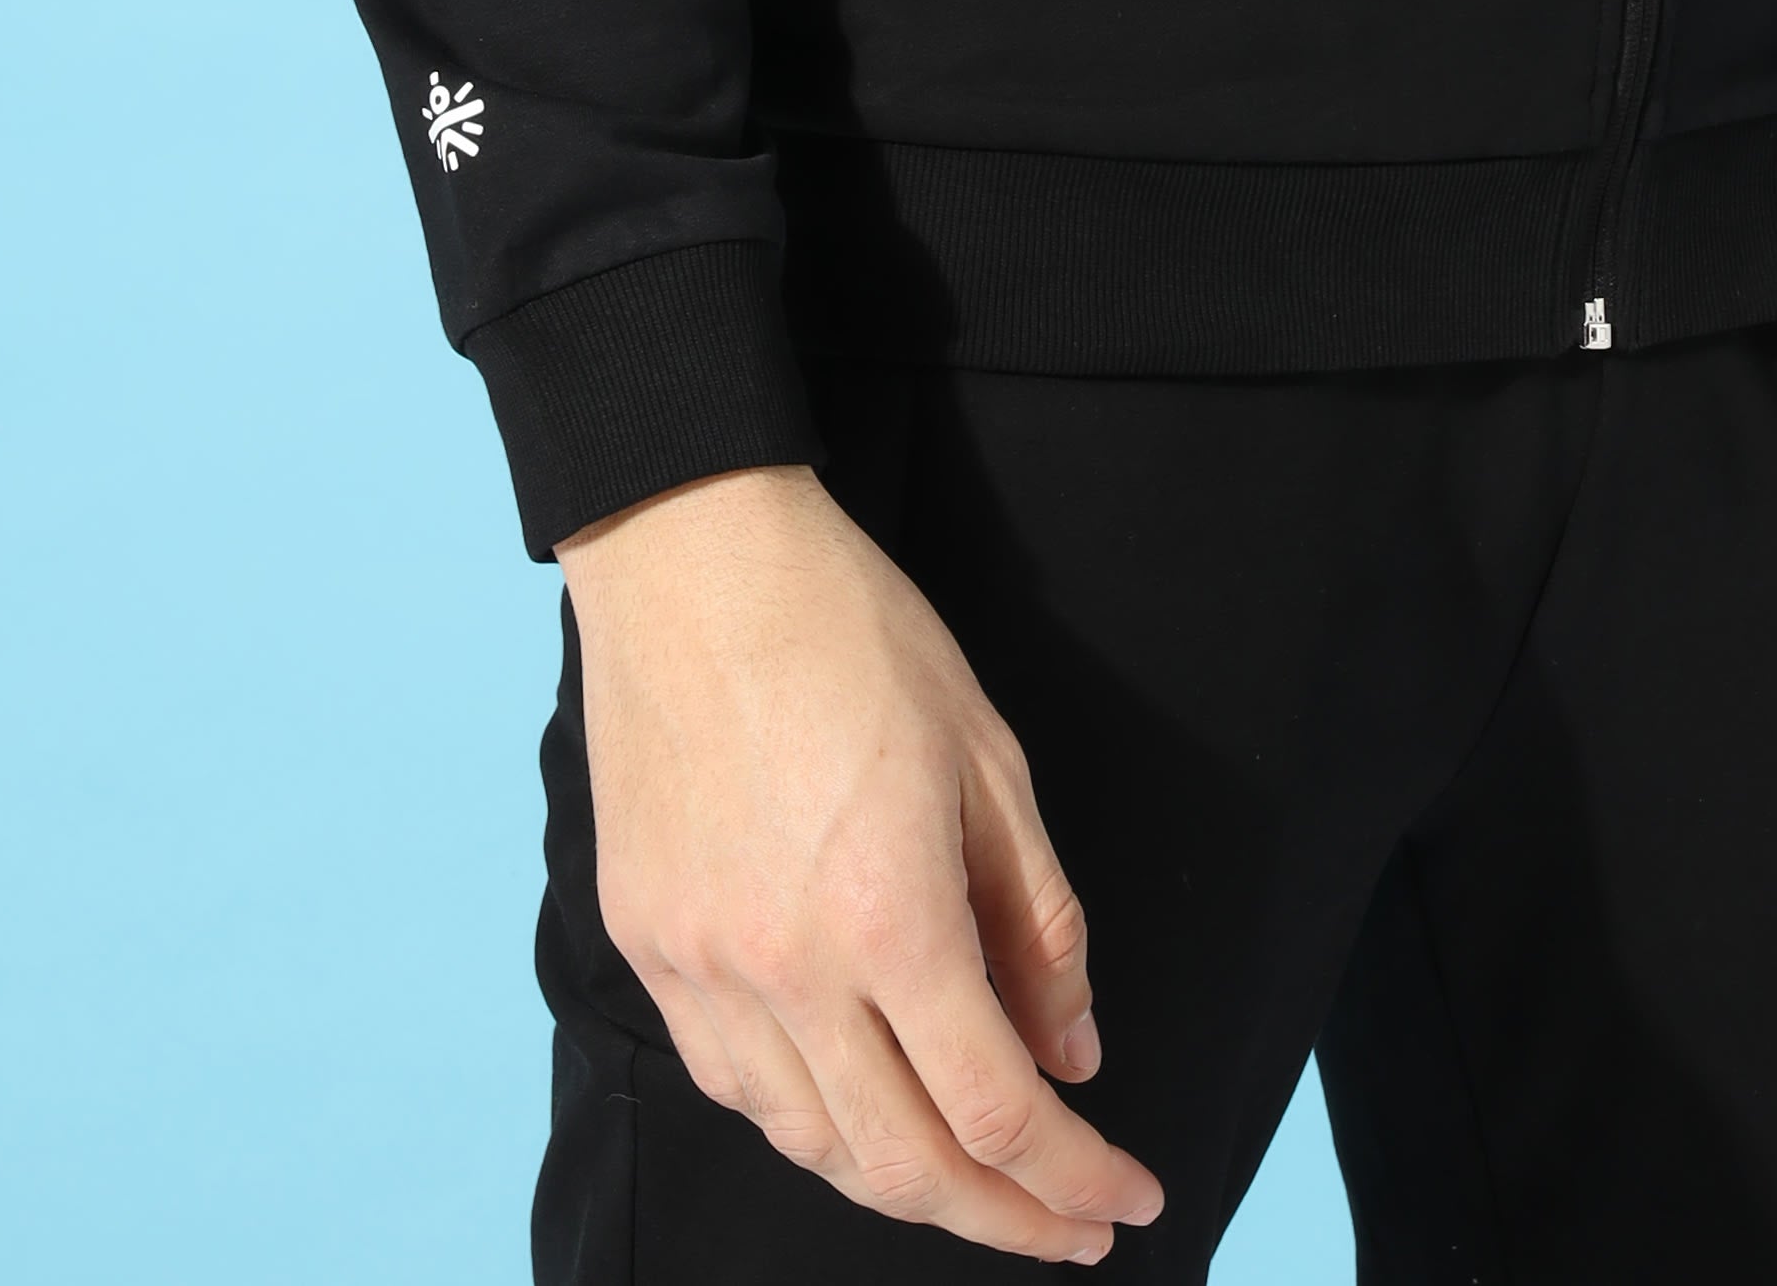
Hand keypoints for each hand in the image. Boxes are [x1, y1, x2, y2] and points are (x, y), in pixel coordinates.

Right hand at [558, 461, 1164, 1261]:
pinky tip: (863, 1111)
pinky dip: (811, 1125)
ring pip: (811, 1146)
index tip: (1131, 1196)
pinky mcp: (645, 947)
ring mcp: (700, 969)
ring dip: (907, 1185)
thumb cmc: (853, 633)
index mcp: (888, 918)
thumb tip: (1073, 1055)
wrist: (693, 557)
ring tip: (982, 1184)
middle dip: (1005, 1219)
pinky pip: (736, 1086)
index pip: (999, 1113)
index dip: (1074, 1179)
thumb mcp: (991, 759)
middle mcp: (784, 972)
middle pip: (905, 1167)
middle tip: (1073, 1228)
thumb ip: (1039, 923)